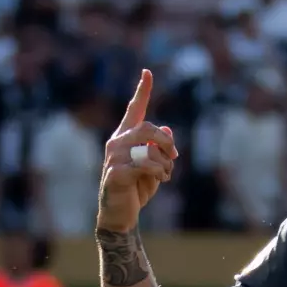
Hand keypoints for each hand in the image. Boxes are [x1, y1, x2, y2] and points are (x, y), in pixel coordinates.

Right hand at [97, 69, 177, 232]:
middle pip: (149, 128)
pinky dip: (159, 172)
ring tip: (165, 175)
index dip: (142, 91)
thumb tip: (166, 128)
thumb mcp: (154, 166)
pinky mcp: (116, 173)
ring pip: (150, 148)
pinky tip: (159, 181)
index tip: (148, 72)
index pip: (134, 109)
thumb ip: (160, 148)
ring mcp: (113, 157)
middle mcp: (116, 143)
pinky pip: (146, 165)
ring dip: (165, 163)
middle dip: (167, 143)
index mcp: (125, 138)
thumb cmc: (137, 189)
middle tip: (173, 158)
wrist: (121, 214)